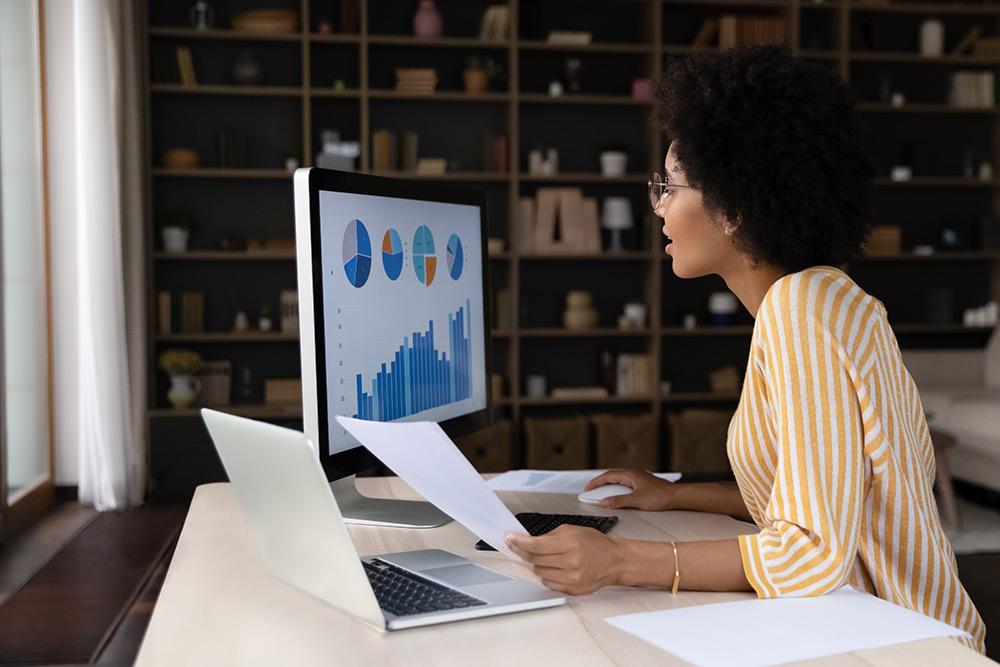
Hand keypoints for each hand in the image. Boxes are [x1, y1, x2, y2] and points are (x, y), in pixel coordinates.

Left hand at [505, 525, 623, 594]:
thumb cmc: (595, 544)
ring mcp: (571, 578)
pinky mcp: (572, 589)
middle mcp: (570, 563)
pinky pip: (548, 583)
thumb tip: (528, 541)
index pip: (536, 545)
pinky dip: (547, 574)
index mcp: (570, 544)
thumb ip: (550, 537)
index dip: (519, 543)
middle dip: (525, 552)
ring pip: (539, 572)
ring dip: (538, 564)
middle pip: (535, 560)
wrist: (615, 561)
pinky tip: (555, 568)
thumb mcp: (572, 531)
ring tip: (548, 557)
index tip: (509, 539)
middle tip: (520, 546)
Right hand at [584, 469, 677, 510]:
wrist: (676, 496)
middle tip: (591, 490)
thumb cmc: (660, 496)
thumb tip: (605, 502)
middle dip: (599, 482)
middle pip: (611, 475)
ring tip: (601, 492)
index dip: (595, 482)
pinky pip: (625, 481)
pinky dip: (616, 486)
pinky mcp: (642, 482)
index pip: (607, 476)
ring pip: (618, 478)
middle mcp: (633, 473)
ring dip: (608, 484)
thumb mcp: (636, 501)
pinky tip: (617, 493)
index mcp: (629, 474)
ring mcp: (638, 476)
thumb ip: (618, 501)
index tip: (587, 488)